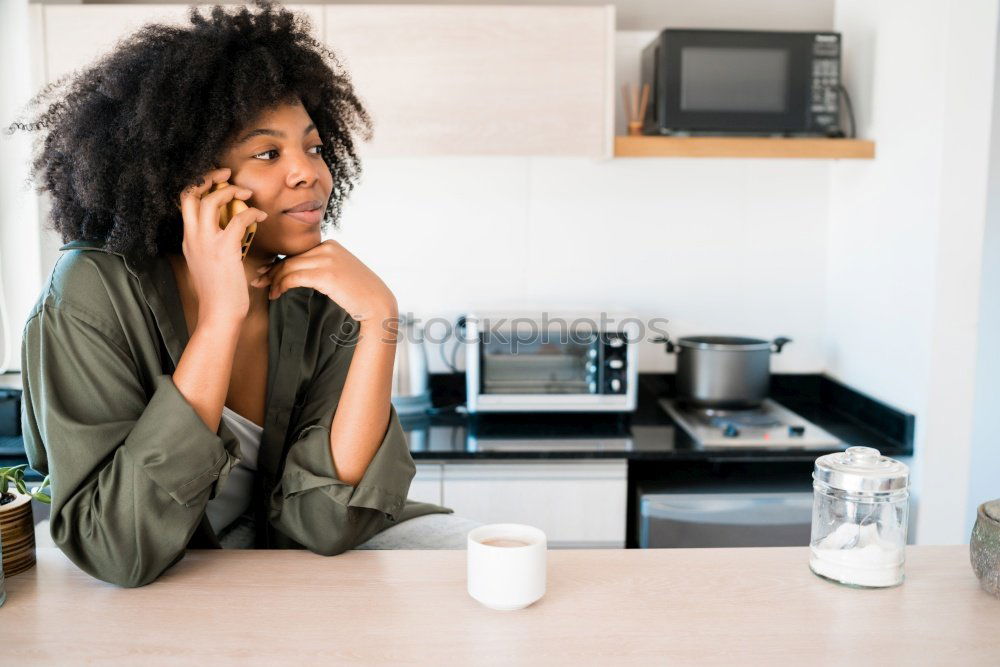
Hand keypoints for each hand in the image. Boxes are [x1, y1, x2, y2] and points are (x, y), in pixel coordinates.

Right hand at [177, 167, 267, 324]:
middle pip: (189, 194)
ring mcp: (206, 243)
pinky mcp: (224, 249)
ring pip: (210, 201)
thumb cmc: (220, 292)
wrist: (220, 314)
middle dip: (208, 177)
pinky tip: (261, 216)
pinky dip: (252, 213)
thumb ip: (212, 245)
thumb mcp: (208, 264)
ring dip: (230, 191)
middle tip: (227, 174)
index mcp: (188, 239)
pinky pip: (238, 219)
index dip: (199, 185)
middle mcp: (193, 238)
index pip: (185, 202)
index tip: (217, 180)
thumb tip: (228, 230)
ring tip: (247, 193)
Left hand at [250, 239, 396, 322]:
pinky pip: (293, 277)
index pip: (298, 253)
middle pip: (291, 258)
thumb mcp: (342, 272)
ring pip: (289, 267)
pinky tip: (276, 294)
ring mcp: (327, 260)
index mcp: (331, 245)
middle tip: (258, 280)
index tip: (268, 273)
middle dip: (272, 270)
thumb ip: (323, 267)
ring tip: (267, 292)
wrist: (378, 304)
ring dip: (274, 280)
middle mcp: (328, 248)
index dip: (280, 263)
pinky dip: (281, 286)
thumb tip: (303, 273)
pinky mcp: (325, 275)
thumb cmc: (360, 294)